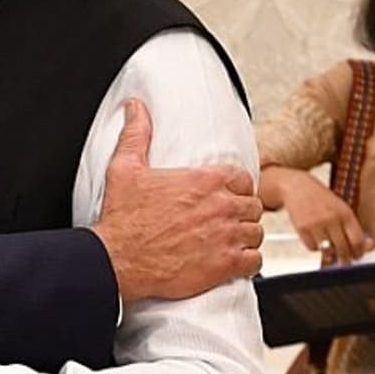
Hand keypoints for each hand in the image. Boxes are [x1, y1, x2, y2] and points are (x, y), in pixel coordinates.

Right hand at [93, 99, 263, 301]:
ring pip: (256, 233)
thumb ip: (136, 134)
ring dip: (245, 236)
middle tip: (226, 219)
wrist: (118, 259)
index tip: (224, 194)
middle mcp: (220, 206)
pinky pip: (255, 261)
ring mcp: (226, 236)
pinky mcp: (225, 265)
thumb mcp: (124, 168)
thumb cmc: (122, 218)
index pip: (241, 177)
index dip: (235, 186)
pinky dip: (247, 261)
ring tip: (230, 240)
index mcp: (202, 181)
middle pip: (253, 205)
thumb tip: (136, 108)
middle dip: (241, 211)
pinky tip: (232, 261)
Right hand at [268, 165, 373, 263]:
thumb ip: (351, 226)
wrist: (297, 187)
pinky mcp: (301, 228)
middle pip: (343, 248)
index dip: (358, 252)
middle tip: (344, 260)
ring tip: (329, 250)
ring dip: (329, 254)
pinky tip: (316, 240)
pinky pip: (312, 247)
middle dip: (344, 258)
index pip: (356, 240)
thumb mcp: (341, 207)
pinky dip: (315, 247)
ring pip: (327, 250)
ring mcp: (316, 223)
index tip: (356, 256)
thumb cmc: (321, 198)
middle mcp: (331, 218)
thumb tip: (363, 245)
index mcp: (345, 213)